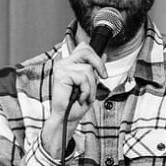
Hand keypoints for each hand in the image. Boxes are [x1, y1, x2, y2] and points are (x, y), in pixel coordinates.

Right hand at [42, 43, 106, 157]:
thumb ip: (94, 69)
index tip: (103, 72)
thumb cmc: (77, 103)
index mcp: (70, 64)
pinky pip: (82, 78)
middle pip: (85, 51)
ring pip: (87, 70)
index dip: (96, 56)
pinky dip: (86, 90)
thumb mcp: (90, 84)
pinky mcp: (61, 74)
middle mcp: (64, 63)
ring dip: (91, 87)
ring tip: (85, 95)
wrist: (67, 117)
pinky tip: (80, 97)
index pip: (84, 48)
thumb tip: (104, 55)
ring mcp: (61, 67)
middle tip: (103, 77)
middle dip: (99, 64)